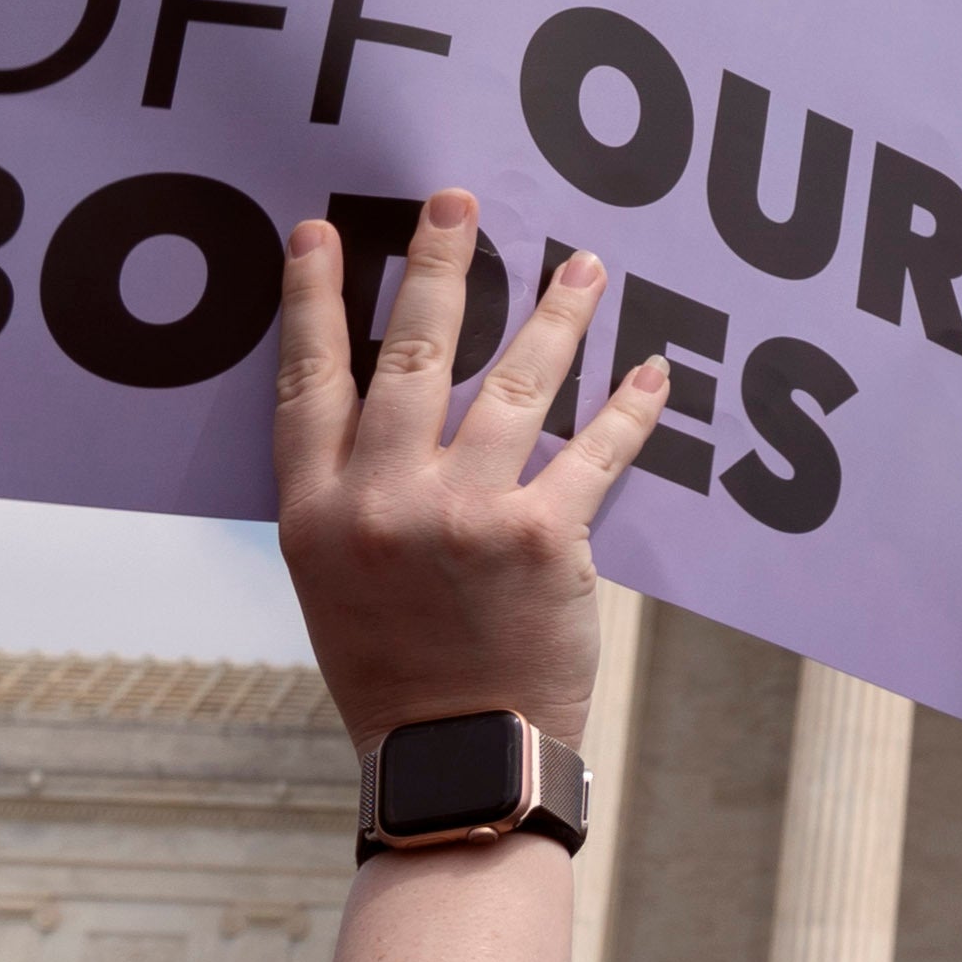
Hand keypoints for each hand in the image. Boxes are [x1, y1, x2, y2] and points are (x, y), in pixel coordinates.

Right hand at [270, 190, 669, 750]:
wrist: (457, 761)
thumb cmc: (398, 671)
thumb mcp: (333, 583)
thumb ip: (348, 497)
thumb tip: (378, 408)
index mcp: (315, 513)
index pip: (306, 382)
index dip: (311, 301)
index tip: (318, 231)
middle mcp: (381, 503)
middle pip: (411, 354)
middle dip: (438, 267)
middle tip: (458, 201)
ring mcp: (463, 515)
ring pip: (516, 383)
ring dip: (557, 314)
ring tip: (586, 265)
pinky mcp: (542, 539)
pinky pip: (595, 451)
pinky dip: (631, 408)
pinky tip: (656, 372)